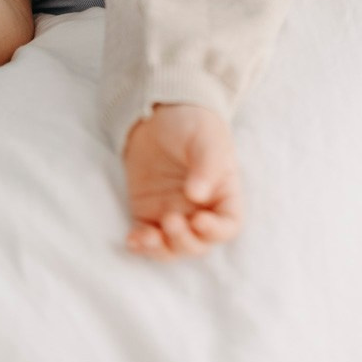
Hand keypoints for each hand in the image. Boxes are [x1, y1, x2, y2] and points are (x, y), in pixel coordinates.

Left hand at [123, 103, 241, 259]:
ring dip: (161, 249)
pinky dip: (141, 245)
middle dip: (184, 240)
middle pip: (199, 243)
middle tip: (170, 220)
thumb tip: (199, 196)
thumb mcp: (205, 137)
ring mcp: (174, 213)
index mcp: (223, 192)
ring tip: (147, 236)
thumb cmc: (191, 121)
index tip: (199, 219)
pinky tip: (133, 239)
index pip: (229, 225)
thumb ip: (207, 164)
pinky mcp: (149, 213)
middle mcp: (201, 209)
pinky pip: (148, 239)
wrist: (157, 113)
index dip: (216, 231)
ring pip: (173, 248)